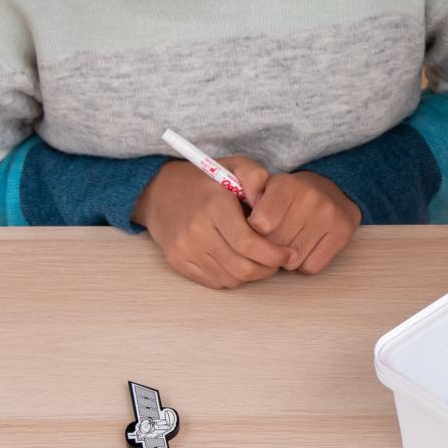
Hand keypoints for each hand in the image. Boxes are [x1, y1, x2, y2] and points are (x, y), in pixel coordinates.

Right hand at [135, 156, 289, 288]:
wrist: (159, 192)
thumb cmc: (206, 181)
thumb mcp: (235, 166)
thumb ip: (257, 177)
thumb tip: (266, 202)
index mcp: (214, 206)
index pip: (248, 243)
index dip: (274, 254)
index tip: (288, 253)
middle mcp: (196, 231)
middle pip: (242, 267)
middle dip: (267, 268)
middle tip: (277, 260)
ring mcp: (184, 249)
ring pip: (231, 279)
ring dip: (251, 274)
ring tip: (258, 259)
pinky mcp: (177, 262)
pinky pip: (214, 282)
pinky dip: (232, 276)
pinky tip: (237, 260)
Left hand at [246, 171, 360, 274]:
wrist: (333, 191)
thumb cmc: (291, 197)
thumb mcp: (267, 190)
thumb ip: (249, 204)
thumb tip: (241, 232)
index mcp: (287, 184)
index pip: (259, 224)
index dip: (253, 233)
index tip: (256, 229)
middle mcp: (310, 197)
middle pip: (275, 245)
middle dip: (269, 247)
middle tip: (276, 236)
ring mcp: (329, 216)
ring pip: (292, 260)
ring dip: (287, 258)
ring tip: (292, 241)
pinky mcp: (343, 233)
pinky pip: (312, 267)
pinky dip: (305, 263)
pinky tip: (308, 247)